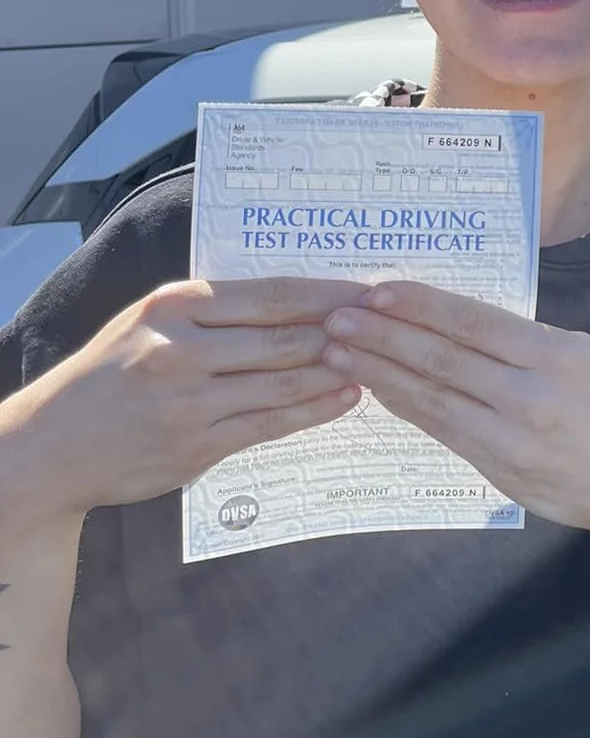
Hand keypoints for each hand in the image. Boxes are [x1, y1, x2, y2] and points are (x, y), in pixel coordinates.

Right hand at [0, 278, 368, 522]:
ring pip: (283, 382)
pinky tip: (344, 400)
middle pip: (284, 337)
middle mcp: (181, 349)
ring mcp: (189, 402)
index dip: (327, 294)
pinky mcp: (195, 447)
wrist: (55, 445)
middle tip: (388, 328)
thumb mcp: (151, 321)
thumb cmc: (113, 373)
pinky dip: (313, 410)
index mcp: (175, 307)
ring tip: (376, 362)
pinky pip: (269, 423)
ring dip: (336, 372)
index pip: (270, 295)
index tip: (370, 290)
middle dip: (342, 332)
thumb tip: (299, 299)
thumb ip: (215, 310)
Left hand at [321, 284, 589, 551]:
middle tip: (338, 317)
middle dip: (384, 335)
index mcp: (556, 355)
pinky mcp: (500, 470)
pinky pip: (442, 430)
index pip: (474, 321)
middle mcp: (532, 395)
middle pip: (443, 358)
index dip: (420, 306)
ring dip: (380, 372)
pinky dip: (406, 406)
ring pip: (434, 397)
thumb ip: (526, 341)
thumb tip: (458, 320)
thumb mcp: (585, 356)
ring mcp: (514, 437)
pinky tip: (378, 389)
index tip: (378, 291)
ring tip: (340, 351)